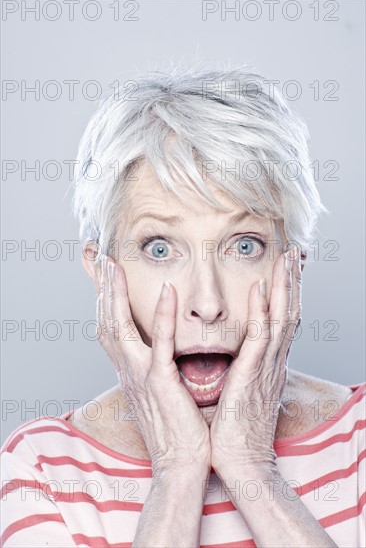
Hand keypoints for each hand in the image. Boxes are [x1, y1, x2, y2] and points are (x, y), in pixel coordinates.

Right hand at [95, 255, 210, 475]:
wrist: (181, 465)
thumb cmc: (175, 429)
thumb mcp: (157, 393)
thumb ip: (154, 368)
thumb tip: (158, 351)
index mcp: (129, 372)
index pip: (110, 329)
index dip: (104, 301)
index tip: (104, 275)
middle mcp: (128, 370)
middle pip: (106, 322)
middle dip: (101, 290)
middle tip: (100, 260)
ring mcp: (142, 375)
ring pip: (121, 328)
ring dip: (116, 295)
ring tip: (115, 266)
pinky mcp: (162, 382)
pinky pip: (161, 344)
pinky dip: (163, 316)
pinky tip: (167, 291)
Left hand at [210, 247, 301, 472]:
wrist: (241, 463)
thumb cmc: (238, 430)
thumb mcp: (245, 392)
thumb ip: (245, 370)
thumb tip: (239, 356)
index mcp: (269, 365)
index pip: (281, 321)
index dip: (285, 293)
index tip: (285, 269)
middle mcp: (273, 362)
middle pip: (288, 313)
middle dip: (291, 281)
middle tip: (293, 253)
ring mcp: (266, 368)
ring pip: (280, 318)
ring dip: (284, 286)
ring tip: (286, 258)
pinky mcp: (252, 376)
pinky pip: (259, 337)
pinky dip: (261, 310)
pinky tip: (260, 287)